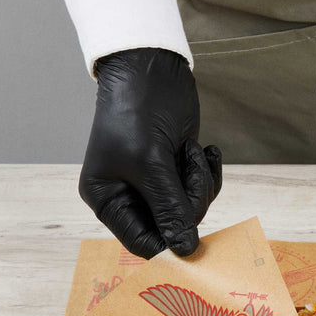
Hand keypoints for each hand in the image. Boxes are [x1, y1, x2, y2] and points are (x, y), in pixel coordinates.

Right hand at [79, 48, 221, 258]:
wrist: (152, 65)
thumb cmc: (137, 110)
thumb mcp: (152, 163)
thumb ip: (170, 209)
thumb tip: (185, 250)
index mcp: (108, 199)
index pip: (142, 243)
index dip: (168, 244)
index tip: (192, 235)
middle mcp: (129, 196)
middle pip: (171, 228)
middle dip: (190, 203)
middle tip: (193, 170)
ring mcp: (154, 185)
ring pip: (191, 210)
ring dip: (201, 184)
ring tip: (194, 151)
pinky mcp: (177, 171)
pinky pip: (201, 191)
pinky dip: (207, 174)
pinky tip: (206, 150)